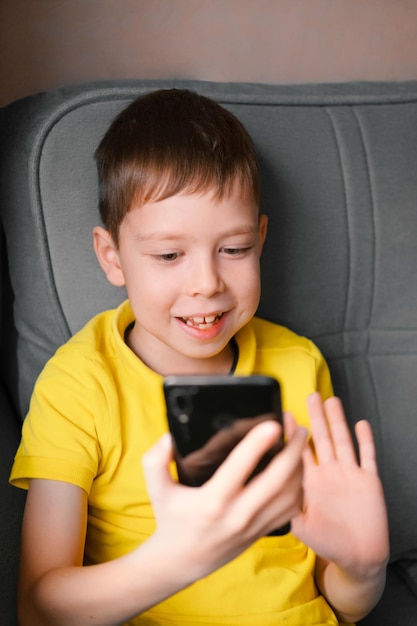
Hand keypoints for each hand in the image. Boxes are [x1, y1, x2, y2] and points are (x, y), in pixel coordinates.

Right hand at [143, 417, 306, 582]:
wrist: (181, 561)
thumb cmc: (171, 518)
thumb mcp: (157, 489)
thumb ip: (156, 461)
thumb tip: (168, 437)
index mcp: (212, 501)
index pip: (239, 467)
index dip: (258, 443)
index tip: (273, 424)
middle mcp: (238, 514)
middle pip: (278, 480)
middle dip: (294, 451)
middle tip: (298, 428)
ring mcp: (253, 525)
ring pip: (290, 495)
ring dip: (300, 467)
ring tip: (300, 443)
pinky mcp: (262, 532)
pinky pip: (291, 510)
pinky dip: (299, 487)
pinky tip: (297, 470)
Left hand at [291, 393, 388, 576]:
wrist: (357, 557)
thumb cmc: (327, 542)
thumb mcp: (300, 525)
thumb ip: (285, 508)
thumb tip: (265, 492)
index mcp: (311, 482)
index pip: (299, 451)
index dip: (292, 432)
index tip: (283, 413)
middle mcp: (329, 473)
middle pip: (322, 438)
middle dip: (316, 417)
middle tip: (310, 395)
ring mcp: (349, 474)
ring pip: (342, 441)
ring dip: (337, 421)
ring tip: (331, 401)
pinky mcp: (368, 481)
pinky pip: (367, 457)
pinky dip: (365, 441)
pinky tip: (361, 424)